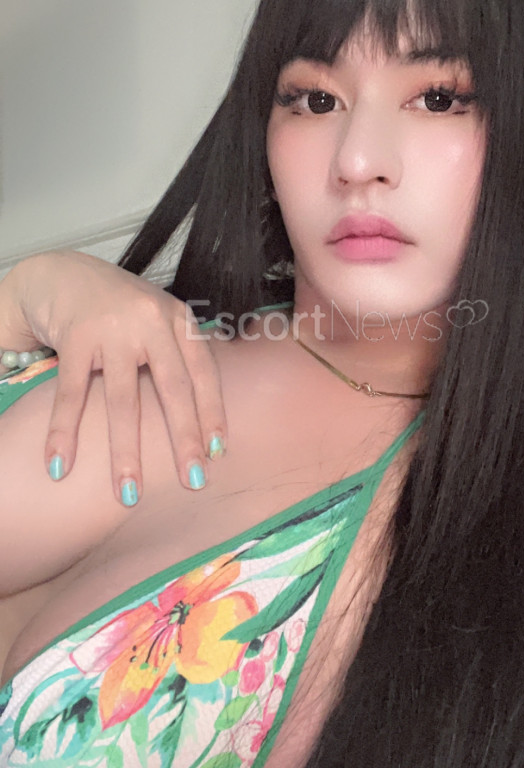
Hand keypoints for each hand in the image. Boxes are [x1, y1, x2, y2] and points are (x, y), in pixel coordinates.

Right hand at [0, 250, 227, 503]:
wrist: (61, 273)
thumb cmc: (117, 308)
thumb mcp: (156, 320)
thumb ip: (178, 355)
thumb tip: (205, 418)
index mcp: (177, 319)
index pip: (203, 372)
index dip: (212, 413)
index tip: (218, 453)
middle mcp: (151, 320)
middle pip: (173, 388)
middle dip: (184, 438)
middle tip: (192, 480)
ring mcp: (112, 327)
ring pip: (123, 400)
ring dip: (125, 452)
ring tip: (128, 494)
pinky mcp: (75, 336)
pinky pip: (72, 394)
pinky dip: (64, 433)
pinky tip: (60, 465)